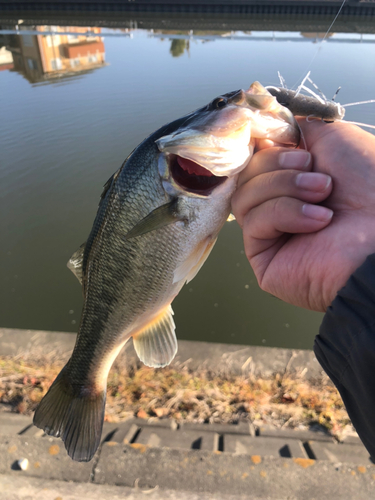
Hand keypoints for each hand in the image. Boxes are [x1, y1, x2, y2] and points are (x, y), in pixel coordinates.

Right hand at [232, 119, 374, 311]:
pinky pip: (253, 221)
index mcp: (289, 174)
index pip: (253, 154)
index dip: (260, 142)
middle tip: (317, 174)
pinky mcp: (262, 255)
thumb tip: (261, 130)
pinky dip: (285, 213)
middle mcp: (276, 201)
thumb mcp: (330, 136)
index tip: (280, 137)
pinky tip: (319, 221)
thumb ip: (291, 128)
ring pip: (244, 196)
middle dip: (278, 166)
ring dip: (284, 188)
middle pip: (245, 173)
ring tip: (322, 196)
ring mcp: (267, 231)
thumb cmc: (369, 182)